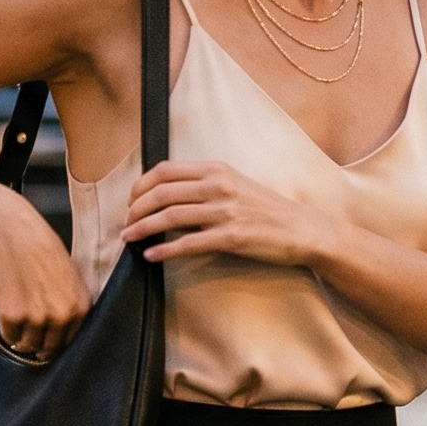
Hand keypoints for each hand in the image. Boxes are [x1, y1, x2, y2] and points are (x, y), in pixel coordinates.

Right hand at [0, 197, 88, 361]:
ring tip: (18, 316)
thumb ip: (70, 306)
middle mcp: (61, 317)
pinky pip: (8, 336)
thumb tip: (59, 333)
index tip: (46, 338)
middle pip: (48, 348)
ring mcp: (36, 318)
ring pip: (27, 345)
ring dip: (21, 337)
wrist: (14, 234)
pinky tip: (7, 308)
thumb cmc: (41, 250)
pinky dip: (6, 328)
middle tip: (28, 330)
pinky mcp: (12, 317)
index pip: (69, 341)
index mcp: (79, 308)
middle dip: (38, 343)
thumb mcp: (70, 279)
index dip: (55, 341)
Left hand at [124, 159, 329, 268]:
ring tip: (128, 239)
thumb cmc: (266, 209)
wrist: (302, 229)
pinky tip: (151, 256)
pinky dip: (165, 250)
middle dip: (135, 209)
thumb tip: (168, 195)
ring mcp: (224, 212)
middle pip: (161, 193)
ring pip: (170, 217)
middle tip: (125, 224)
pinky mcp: (231, 238)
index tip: (130, 201)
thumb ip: (203, 185)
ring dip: (143, 229)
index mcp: (216, 169)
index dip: (140, 186)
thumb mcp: (234, 184)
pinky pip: (188, 244)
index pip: (164, 171)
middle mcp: (218, 186)